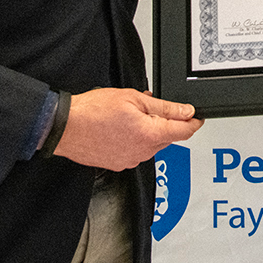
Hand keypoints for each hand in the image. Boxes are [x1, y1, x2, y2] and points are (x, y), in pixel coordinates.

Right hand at [54, 88, 202, 170]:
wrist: (65, 127)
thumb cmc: (93, 111)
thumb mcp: (133, 98)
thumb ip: (163, 107)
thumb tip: (186, 111)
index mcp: (150, 134)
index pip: (184, 132)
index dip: (194, 122)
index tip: (197, 117)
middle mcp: (143, 152)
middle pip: (167, 138)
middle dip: (164, 122)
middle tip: (148, 106)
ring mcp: (130, 160)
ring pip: (151, 145)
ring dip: (148, 131)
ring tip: (128, 116)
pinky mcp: (118, 164)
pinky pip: (135, 151)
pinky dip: (134, 140)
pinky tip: (119, 128)